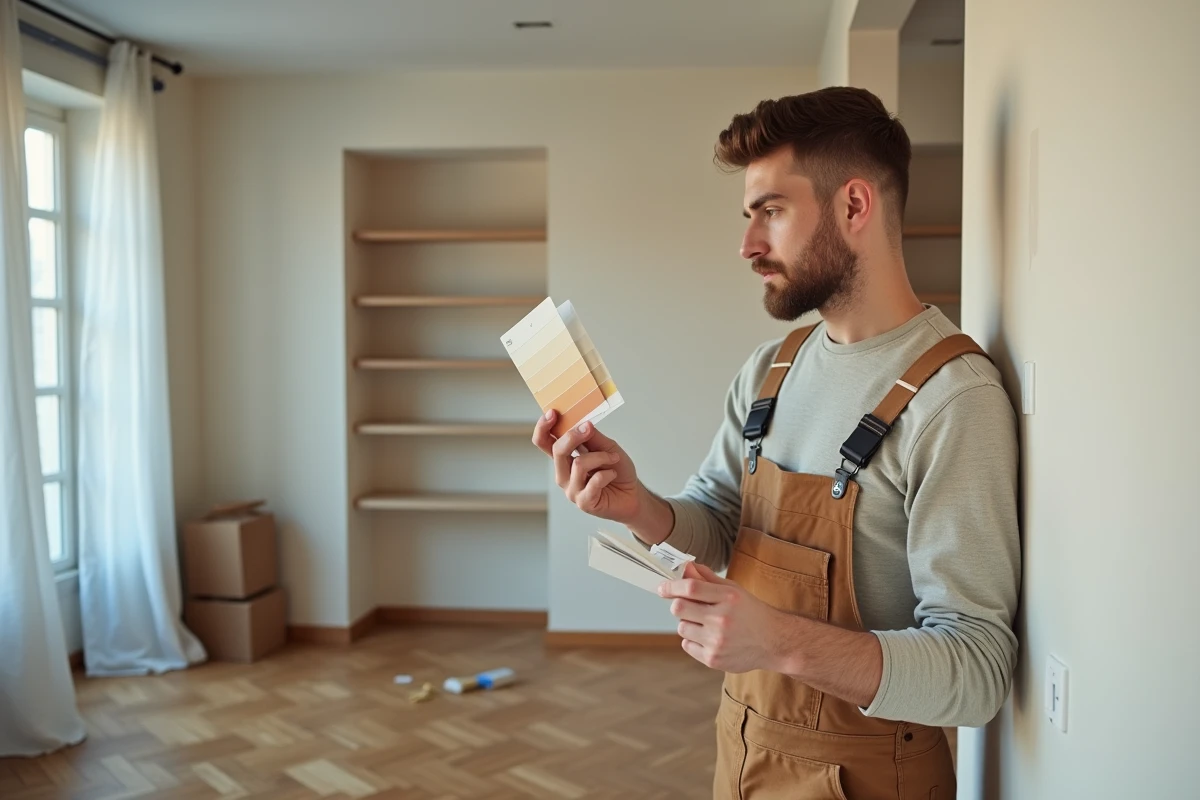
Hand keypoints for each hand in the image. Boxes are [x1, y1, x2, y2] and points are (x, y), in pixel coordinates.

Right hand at [532, 410, 640, 522]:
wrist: (632, 493)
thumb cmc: (617, 469)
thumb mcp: (606, 446)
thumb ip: (591, 436)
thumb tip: (583, 422)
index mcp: (565, 458)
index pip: (544, 442)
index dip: (543, 428)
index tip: (553, 413)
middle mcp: (563, 474)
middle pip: (557, 451)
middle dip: (573, 436)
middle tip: (589, 428)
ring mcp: (572, 490)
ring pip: (579, 464)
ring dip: (601, 457)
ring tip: (613, 458)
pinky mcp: (584, 502)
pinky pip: (594, 481)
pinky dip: (608, 473)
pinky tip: (612, 474)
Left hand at [659, 561, 790, 673]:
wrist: (774, 642)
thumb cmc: (751, 612)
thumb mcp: (733, 590)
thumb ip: (707, 578)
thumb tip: (686, 567)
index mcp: (729, 597)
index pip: (691, 587)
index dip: (672, 586)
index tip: (662, 588)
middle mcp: (722, 619)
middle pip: (679, 608)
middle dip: (678, 605)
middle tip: (687, 606)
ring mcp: (717, 641)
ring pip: (682, 628)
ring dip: (688, 624)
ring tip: (706, 624)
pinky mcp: (713, 659)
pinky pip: (687, 645)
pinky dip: (693, 641)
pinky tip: (709, 638)